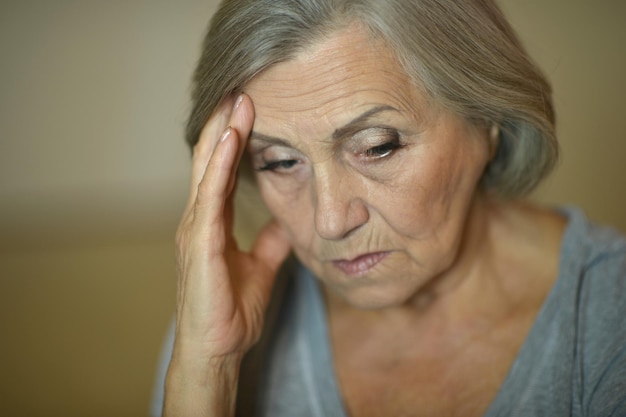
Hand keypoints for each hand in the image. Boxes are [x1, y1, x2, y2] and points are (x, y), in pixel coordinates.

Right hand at [171, 93, 290, 367]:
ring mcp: (194, 229)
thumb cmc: (231, 311)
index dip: (234, 138)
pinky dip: (220, 165)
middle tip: (243, 88)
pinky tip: (231, 139)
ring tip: (238, 100)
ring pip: (207, 169)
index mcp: (211, 223)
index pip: (222, 170)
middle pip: (211, 160)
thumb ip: (270, 241)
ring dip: (222, 133)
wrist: (217, 349)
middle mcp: (198, 219)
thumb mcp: (260, 267)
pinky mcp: (199, 243)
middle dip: (225, 123)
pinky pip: (210, 196)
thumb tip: (287, 221)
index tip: (251, 108)